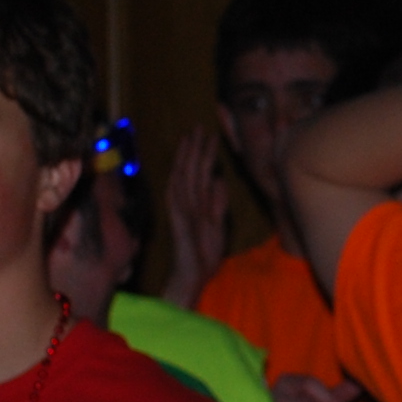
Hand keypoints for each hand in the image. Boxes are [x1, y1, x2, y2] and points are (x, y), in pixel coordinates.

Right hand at [163, 127, 229, 306]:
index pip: (194, 172)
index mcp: (192, 202)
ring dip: (191, 159)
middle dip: (193, 148)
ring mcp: (182, 211)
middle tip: (199, 128)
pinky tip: (189, 169)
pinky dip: (185, 183)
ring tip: (195, 140)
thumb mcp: (217, 222)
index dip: (198, 153)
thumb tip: (219, 180)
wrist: (194, 274)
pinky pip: (184, 199)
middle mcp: (184, 203)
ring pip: (186, 179)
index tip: (203, 135)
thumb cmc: (205, 250)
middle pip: (188, 170)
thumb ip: (218, 202)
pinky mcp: (182, 222)